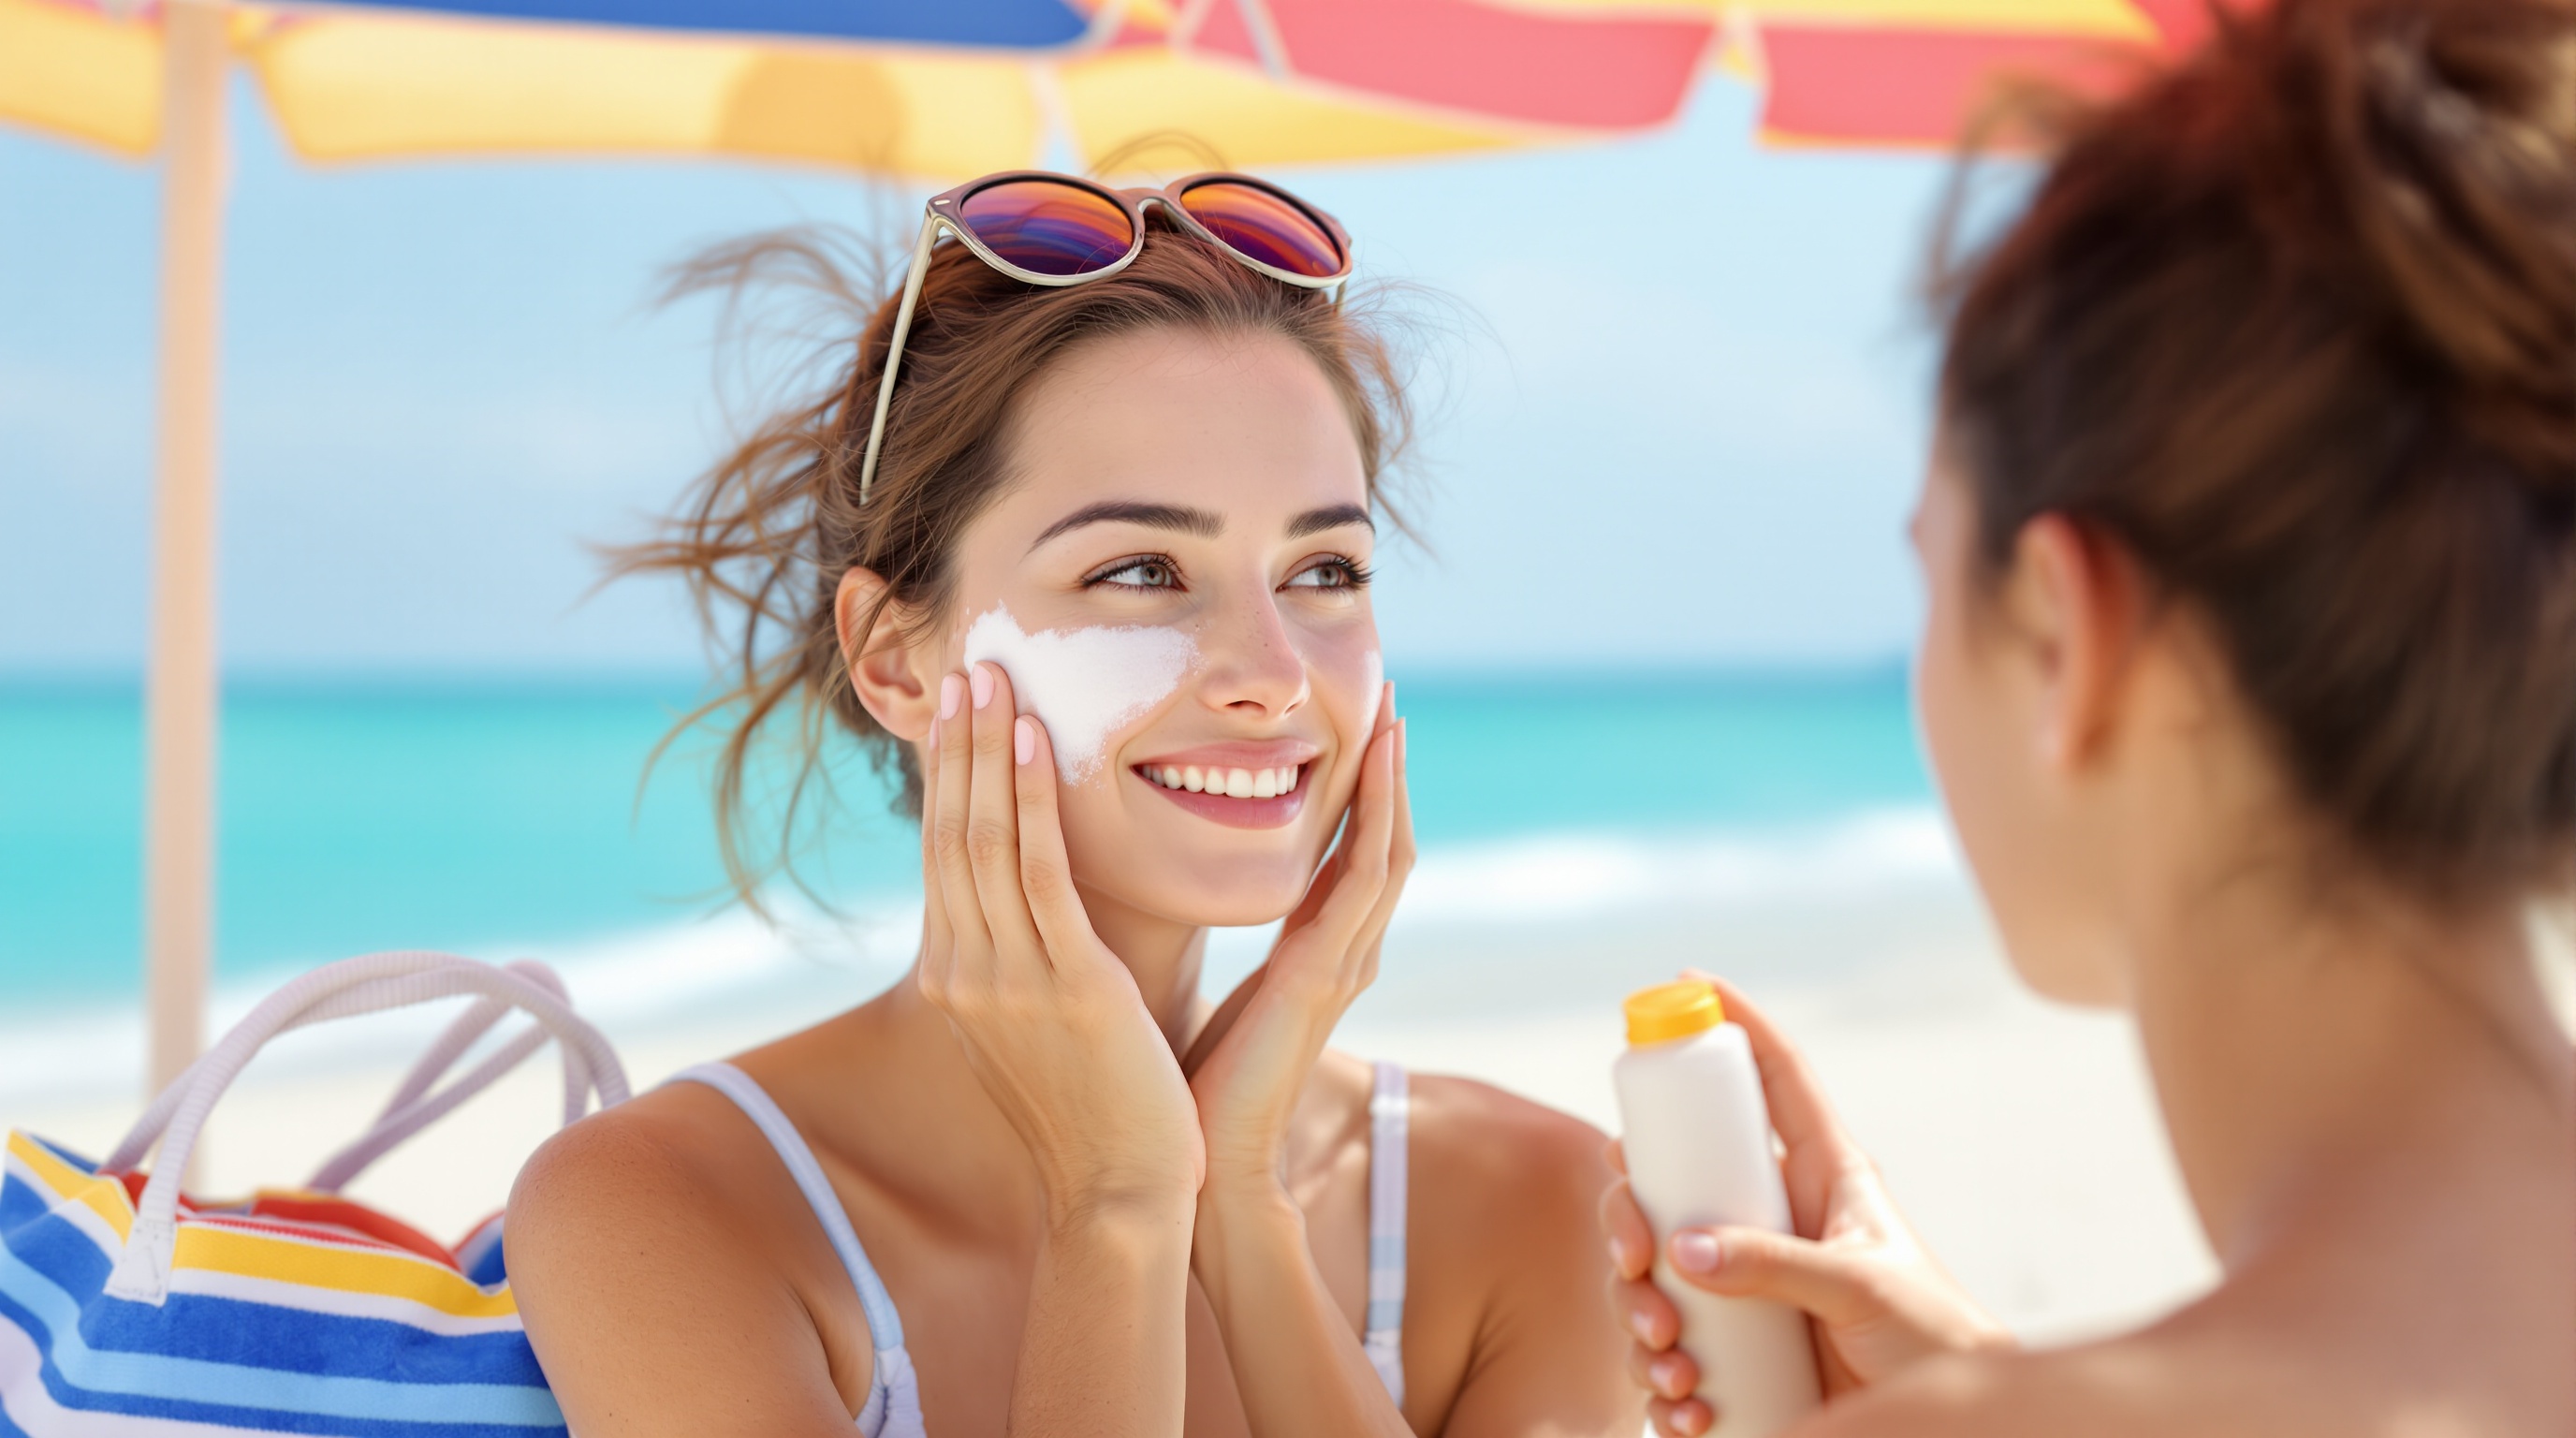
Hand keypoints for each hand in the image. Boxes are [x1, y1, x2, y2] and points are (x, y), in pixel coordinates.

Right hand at [918, 662, 1204, 1223]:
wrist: (1117, 1193)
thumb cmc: (1093, 1110)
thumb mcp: (1035, 1027)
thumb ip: (1022, 965)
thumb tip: (1024, 912)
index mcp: (958, 978)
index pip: (945, 854)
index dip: (949, 777)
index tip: (957, 710)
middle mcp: (968, 970)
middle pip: (951, 833)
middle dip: (956, 746)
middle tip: (965, 666)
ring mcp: (1008, 978)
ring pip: (985, 840)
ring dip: (986, 751)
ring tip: (992, 679)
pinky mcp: (1062, 984)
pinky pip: (1038, 874)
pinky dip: (1029, 803)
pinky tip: (1033, 743)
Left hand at [1180, 682, 1410, 1199]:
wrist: (1193, 1168)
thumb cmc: (1181, 1085)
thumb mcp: (1194, 984)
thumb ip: (1196, 937)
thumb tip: (1156, 889)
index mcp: (1308, 952)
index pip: (1344, 849)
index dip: (1352, 787)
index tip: (1347, 722)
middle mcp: (1340, 951)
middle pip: (1378, 836)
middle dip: (1384, 768)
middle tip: (1385, 694)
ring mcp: (1344, 962)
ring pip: (1386, 846)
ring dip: (1392, 776)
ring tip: (1393, 710)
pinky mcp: (1327, 975)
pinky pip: (1367, 875)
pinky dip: (1377, 811)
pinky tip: (1375, 762)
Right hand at [1601, 976, 2011, 1436]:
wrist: (1942, 1427)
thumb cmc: (1930, 1339)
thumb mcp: (1862, 1287)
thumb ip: (1779, 1262)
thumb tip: (1683, 1249)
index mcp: (1817, 1175)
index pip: (1775, 1079)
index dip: (1736, 1023)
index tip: (1688, 978)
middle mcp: (1771, 1215)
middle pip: (1672, 1175)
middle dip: (1629, 1215)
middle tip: (1635, 1260)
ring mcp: (1745, 1277)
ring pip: (1651, 1266)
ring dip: (1638, 1314)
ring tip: (1672, 1364)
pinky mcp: (1732, 1342)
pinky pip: (1664, 1347)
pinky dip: (1657, 1379)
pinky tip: (1684, 1407)